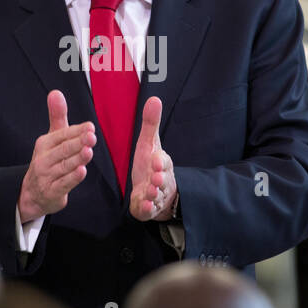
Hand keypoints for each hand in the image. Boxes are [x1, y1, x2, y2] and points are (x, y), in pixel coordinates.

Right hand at [18, 90, 95, 222]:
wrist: (33, 193)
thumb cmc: (48, 161)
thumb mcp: (51, 138)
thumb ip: (57, 116)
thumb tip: (56, 92)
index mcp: (44, 144)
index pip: (62, 135)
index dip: (76, 131)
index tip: (90, 127)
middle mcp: (44, 159)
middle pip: (63, 150)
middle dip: (77, 143)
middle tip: (91, 136)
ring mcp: (47, 177)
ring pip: (64, 166)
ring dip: (77, 159)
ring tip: (88, 151)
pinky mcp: (52, 192)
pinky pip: (63, 184)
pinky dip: (72, 178)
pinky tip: (82, 171)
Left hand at [129, 96, 176, 221]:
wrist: (154, 192)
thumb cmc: (151, 166)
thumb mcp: (149, 143)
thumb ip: (151, 124)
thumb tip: (154, 98)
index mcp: (161, 164)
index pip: (163, 162)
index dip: (160, 162)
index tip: (156, 160)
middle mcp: (161, 180)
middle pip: (162, 180)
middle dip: (160, 179)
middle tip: (156, 178)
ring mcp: (155, 196)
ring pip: (156, 196)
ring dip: (153, 194)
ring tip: (149, 191)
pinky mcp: (147, 208)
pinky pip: (148, 210)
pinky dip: (147, 208)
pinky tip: (143, 205)